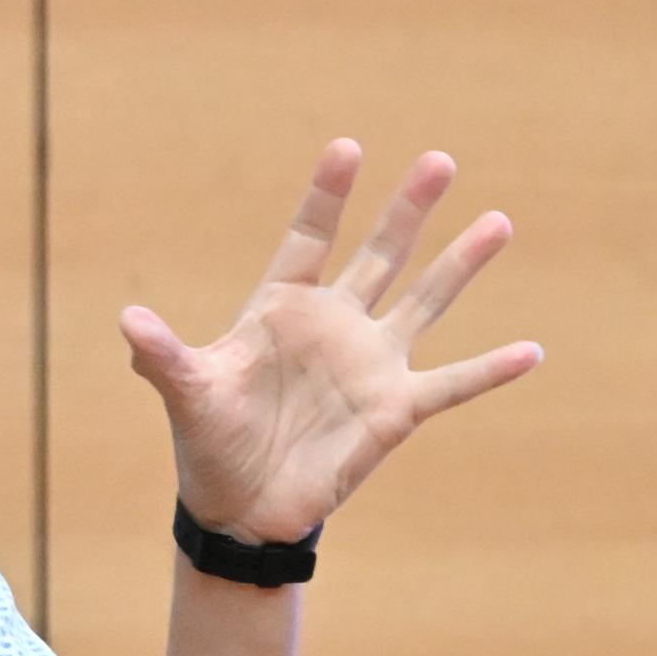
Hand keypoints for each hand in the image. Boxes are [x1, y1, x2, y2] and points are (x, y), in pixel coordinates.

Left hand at [120, 139, 540, 546]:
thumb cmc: (210, 441)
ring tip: (497, 222)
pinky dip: (489, 370)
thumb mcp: (186, 391)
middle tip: (440, 160)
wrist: (241, 508)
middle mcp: (334, 326)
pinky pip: (451, 384)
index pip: (308, 237)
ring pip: (424, 302)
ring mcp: (369, 365)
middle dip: (408, 209)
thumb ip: (161, 355)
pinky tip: (530, 350)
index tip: (346, 148)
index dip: (326, 196)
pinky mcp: (395, 410)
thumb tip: (127, 321)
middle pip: (380, 254)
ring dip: (460, 265)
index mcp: (282, 308)